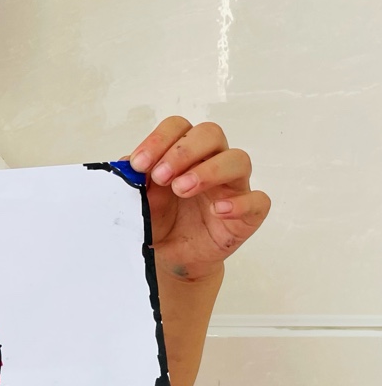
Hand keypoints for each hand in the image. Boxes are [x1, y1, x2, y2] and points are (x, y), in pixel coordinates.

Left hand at [129, 118, 269, 283]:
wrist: (171, 257)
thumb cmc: (159, 221)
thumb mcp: (139, 200)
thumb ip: (134, 180)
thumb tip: (126, 164)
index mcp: (185, 152)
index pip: (179, 127)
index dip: (159, 140)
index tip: (138, 164)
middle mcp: (212, 162)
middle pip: (211, 134)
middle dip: (184, 150)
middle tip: (161, 176)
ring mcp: (233, 187)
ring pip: (238, 160)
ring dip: (209, 171)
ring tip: (182, 189)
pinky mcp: (248, 215)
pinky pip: (259, 201)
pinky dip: (241, 203)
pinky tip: (218, 210)